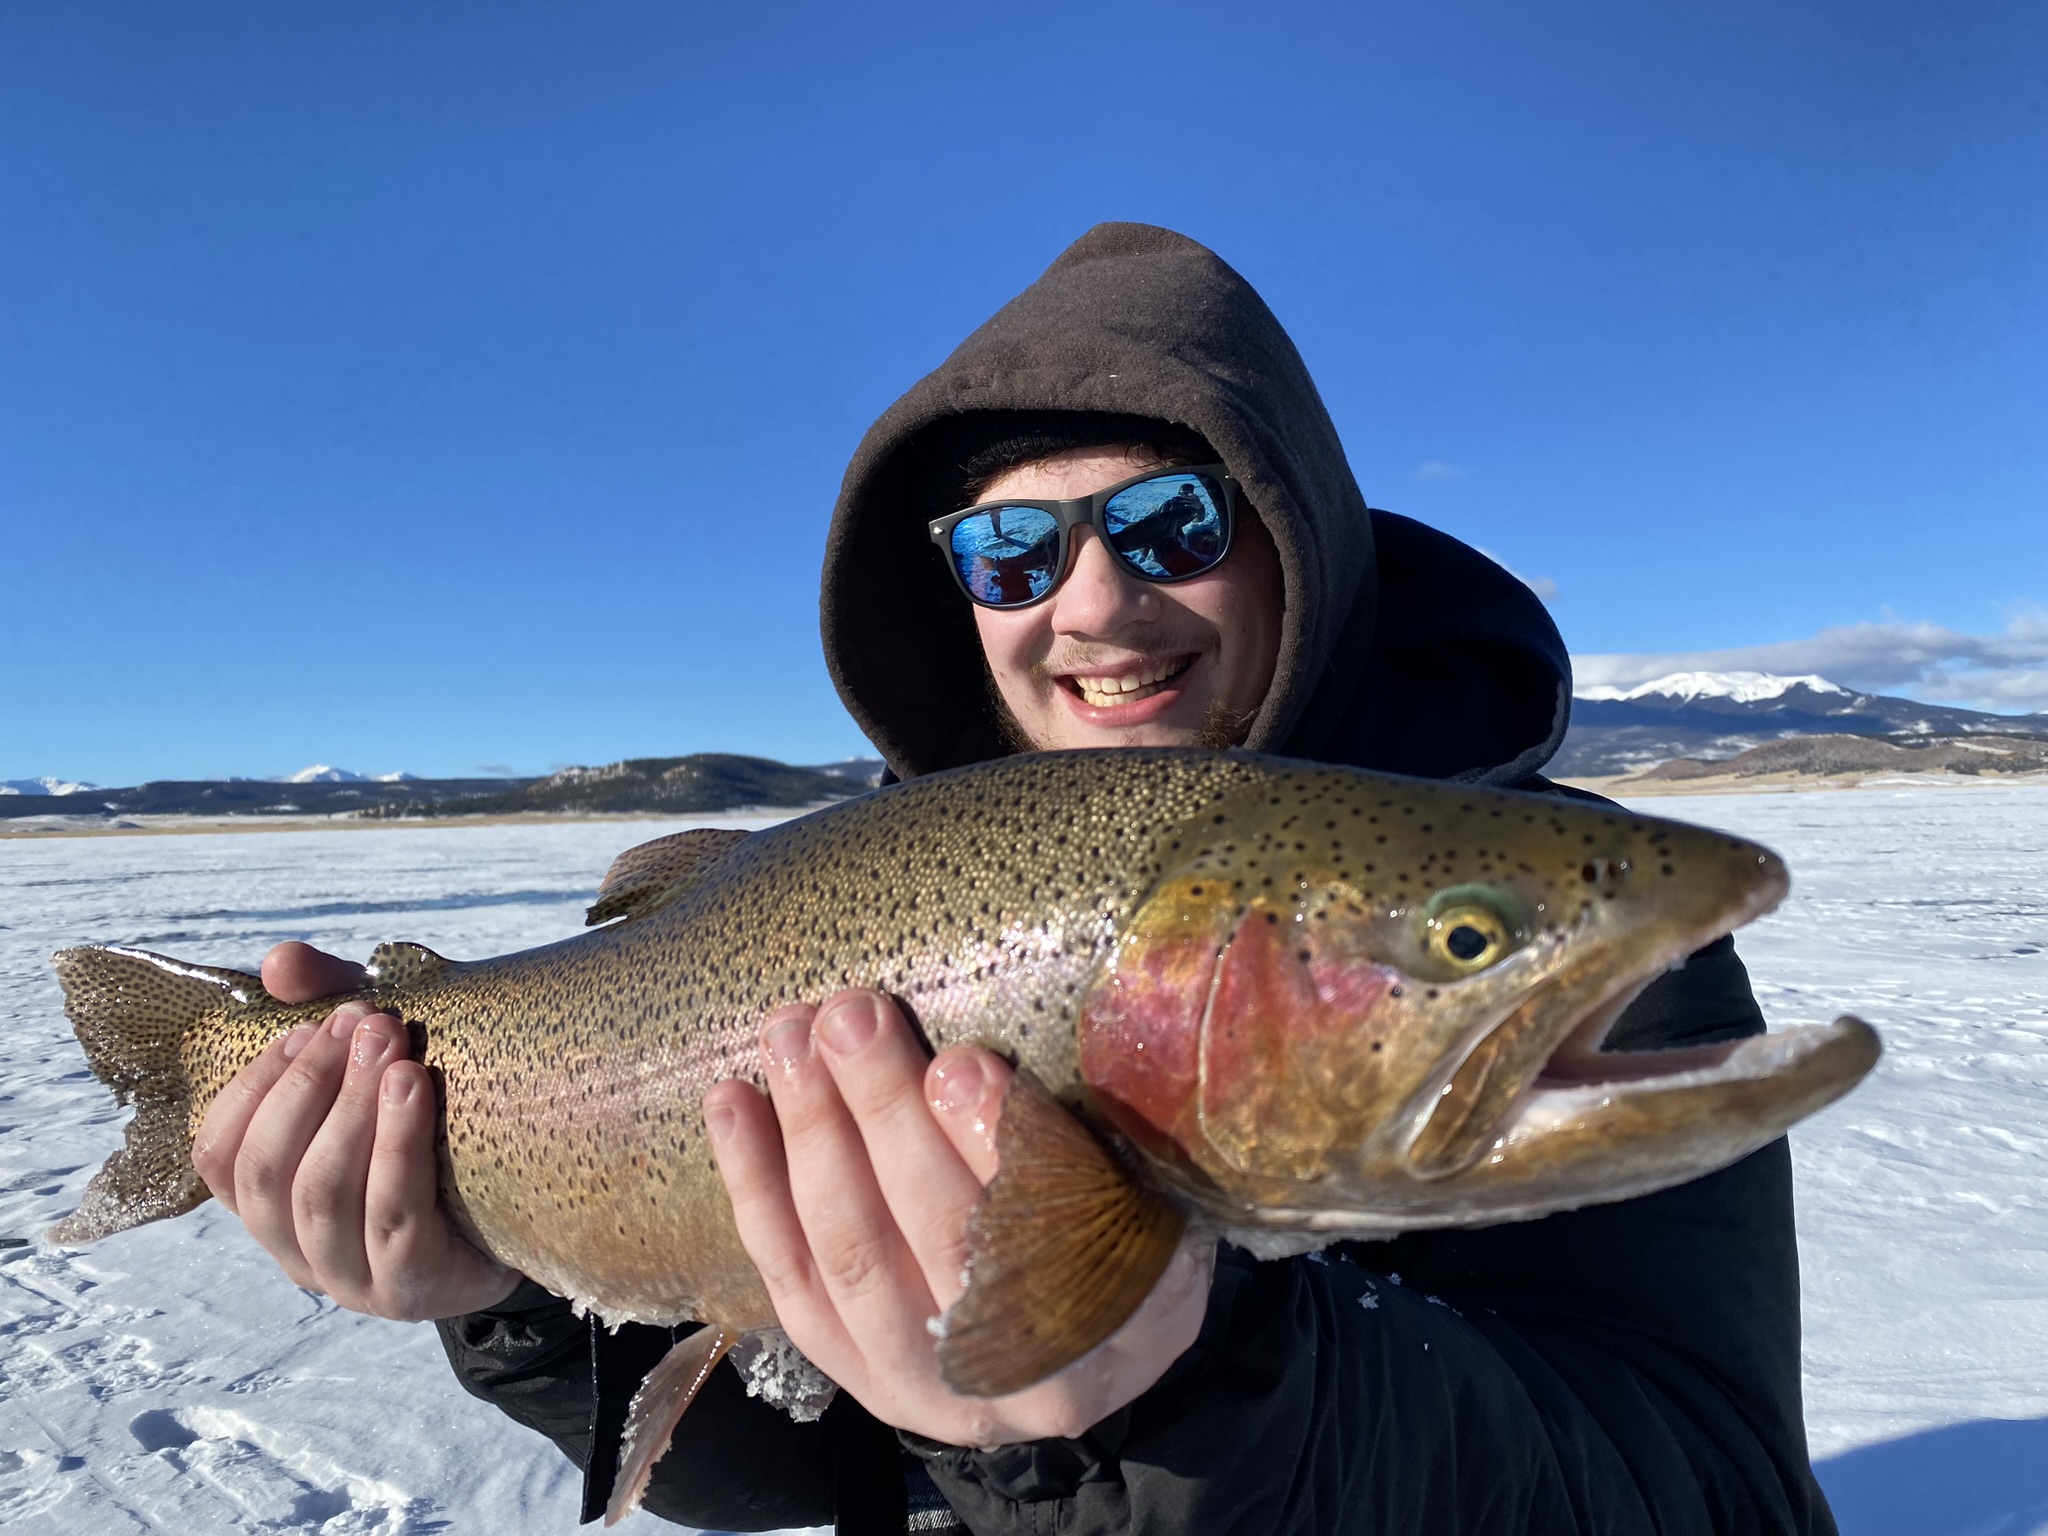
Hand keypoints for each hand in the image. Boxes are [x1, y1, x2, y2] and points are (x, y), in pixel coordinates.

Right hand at [190, 941, 520, 1320]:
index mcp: (274, 1203)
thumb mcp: (383, 1067)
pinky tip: (417, 1090)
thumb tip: (279, 961)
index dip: (251, 1087)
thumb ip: (329, 1013)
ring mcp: (352, 1278)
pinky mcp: (412, 1287)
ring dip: (352, 1111)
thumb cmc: (440, 1133)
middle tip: (367, 1022)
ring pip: (322, 1196)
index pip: (218, 1155)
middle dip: (311, 1085)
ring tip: (394, 1050)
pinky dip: (398, 1147)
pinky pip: (392, 1219)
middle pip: (268, 1171)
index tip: (304, 1027)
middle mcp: (298, 1249)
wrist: (531, 1212)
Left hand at [705, 990, 1215, 1447]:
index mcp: (1104, 1332)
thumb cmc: (1127, 1249)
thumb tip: (985, 1061)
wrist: (1090, 1356)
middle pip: (931, 1237)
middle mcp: (1005, 1379)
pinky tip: (731, 1105)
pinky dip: (755, 1186)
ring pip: (848, 1254)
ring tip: (793, 1037)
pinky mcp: (851, 1371)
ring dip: (812, 1133)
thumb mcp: (1153, 1204)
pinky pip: (789, 1275)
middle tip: (851, 1018)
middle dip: (883, 1115)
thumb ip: (1091, 1150)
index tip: (959, 1067)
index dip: (994, 1149)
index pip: (1043, 1236)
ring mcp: (916, 1384)